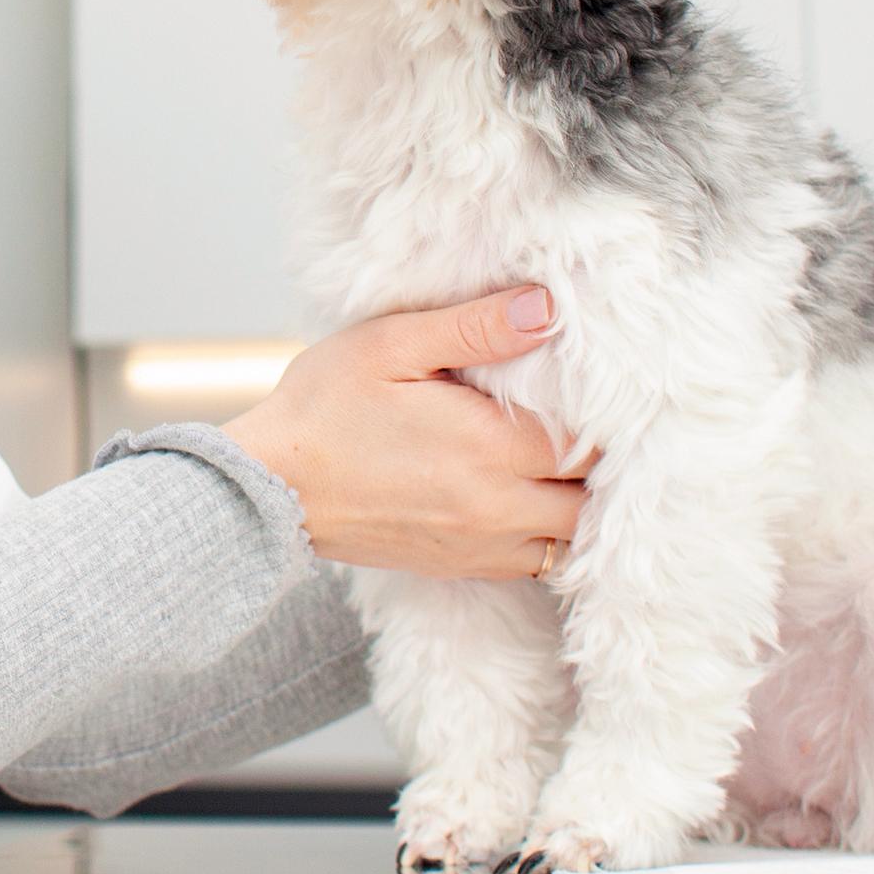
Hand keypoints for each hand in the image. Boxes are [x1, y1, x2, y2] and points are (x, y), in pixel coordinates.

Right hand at [222, 288, 586, 579]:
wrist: (271, 487)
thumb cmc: (324, 407)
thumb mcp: (391, 346)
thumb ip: (474, 327)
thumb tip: (546, 307)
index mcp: (490, 448)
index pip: (590, 444)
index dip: (603, 419)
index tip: (594, 393)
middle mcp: (497, 507)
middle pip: (591, 499)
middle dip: (597, 467)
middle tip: (586, 428)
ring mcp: (479, 545)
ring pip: (571, 539)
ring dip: (576, 505)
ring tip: (561, 467)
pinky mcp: (459, 566)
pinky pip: (534, 565)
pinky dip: (546, 536)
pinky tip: (528, 501)